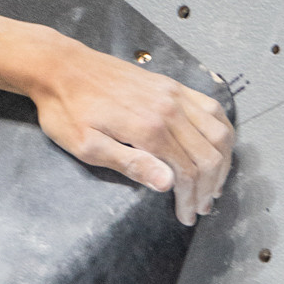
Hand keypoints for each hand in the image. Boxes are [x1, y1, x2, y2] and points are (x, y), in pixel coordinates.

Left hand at [31, 39, 232, 224]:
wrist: (61, 67)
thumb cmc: (67, 109)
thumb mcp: (87, 146)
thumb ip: (130, 165)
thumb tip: (168, 184)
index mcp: (149, 129)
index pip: (187, 172)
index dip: (190, 199)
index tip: (186, 216)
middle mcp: (169, 109)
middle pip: (209, 154)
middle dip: (210, 186)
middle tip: (201, 206)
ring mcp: (173, 94)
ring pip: (218, 131)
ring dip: (222, 162)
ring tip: (213, 184)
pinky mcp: (171, 85)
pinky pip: (211, 108)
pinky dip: (221, 132)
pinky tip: (216, 147)